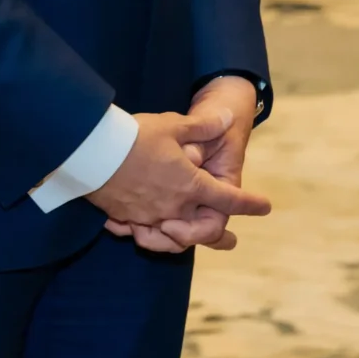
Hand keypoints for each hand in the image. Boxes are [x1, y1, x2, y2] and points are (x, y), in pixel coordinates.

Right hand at [88, 104, 270, 255]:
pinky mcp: (125, 218)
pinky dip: (148, 233)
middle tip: (229, 240)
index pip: (228, 199)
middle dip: (218, 234)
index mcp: (190, 185)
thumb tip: (228, 118)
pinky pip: (142, 233)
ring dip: (183, 238)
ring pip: (172, 237)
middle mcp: (173, 207)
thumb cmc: (136, 136)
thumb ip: (202, 126)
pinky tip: (148, 227)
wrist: (93, 151)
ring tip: (188, 237)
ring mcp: (148, 216)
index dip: (249, 203)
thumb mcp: (174, 126)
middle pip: (202, 228)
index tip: (265, 207)